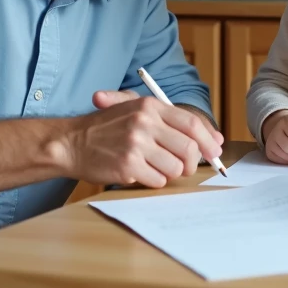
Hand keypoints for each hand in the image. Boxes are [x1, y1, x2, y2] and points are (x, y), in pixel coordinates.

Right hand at [61, 90, 224, 187]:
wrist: (72, 142)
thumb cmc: (107, 128)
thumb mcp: (136, 111)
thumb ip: (172, 121)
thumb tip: (214, 139)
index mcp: (150, 107)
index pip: (192, 123)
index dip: (208, 140)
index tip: (215, 152)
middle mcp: (145, 123)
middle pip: (189, 149)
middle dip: (191, 162)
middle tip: (183, 166)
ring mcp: (136, 144)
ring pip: (176, 168)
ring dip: (170, 173)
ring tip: (154, 167)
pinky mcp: (128, 165)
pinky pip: (158, 181)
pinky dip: (153, 181)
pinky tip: (139, 172)